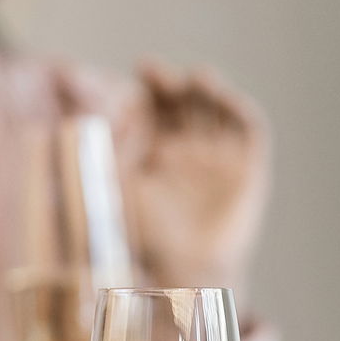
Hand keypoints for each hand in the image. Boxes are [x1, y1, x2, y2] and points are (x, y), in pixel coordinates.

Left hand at [122, 61, 269, 296]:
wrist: (186, 269)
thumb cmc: (148, 235)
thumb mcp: (120, 190)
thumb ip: (108, 156)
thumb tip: (89, 118)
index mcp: (161, 149)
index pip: (159, 106)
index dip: (152, 85)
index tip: (141, 71)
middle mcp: (192, 148)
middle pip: (186, 101)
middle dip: (173, 84)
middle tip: (157, 73)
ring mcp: (221, 156)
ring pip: (218, 109)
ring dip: (210, 89)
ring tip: (195, 78)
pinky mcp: (248, 168)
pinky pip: (250, 132)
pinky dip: (240, 112)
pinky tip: (226, 99)